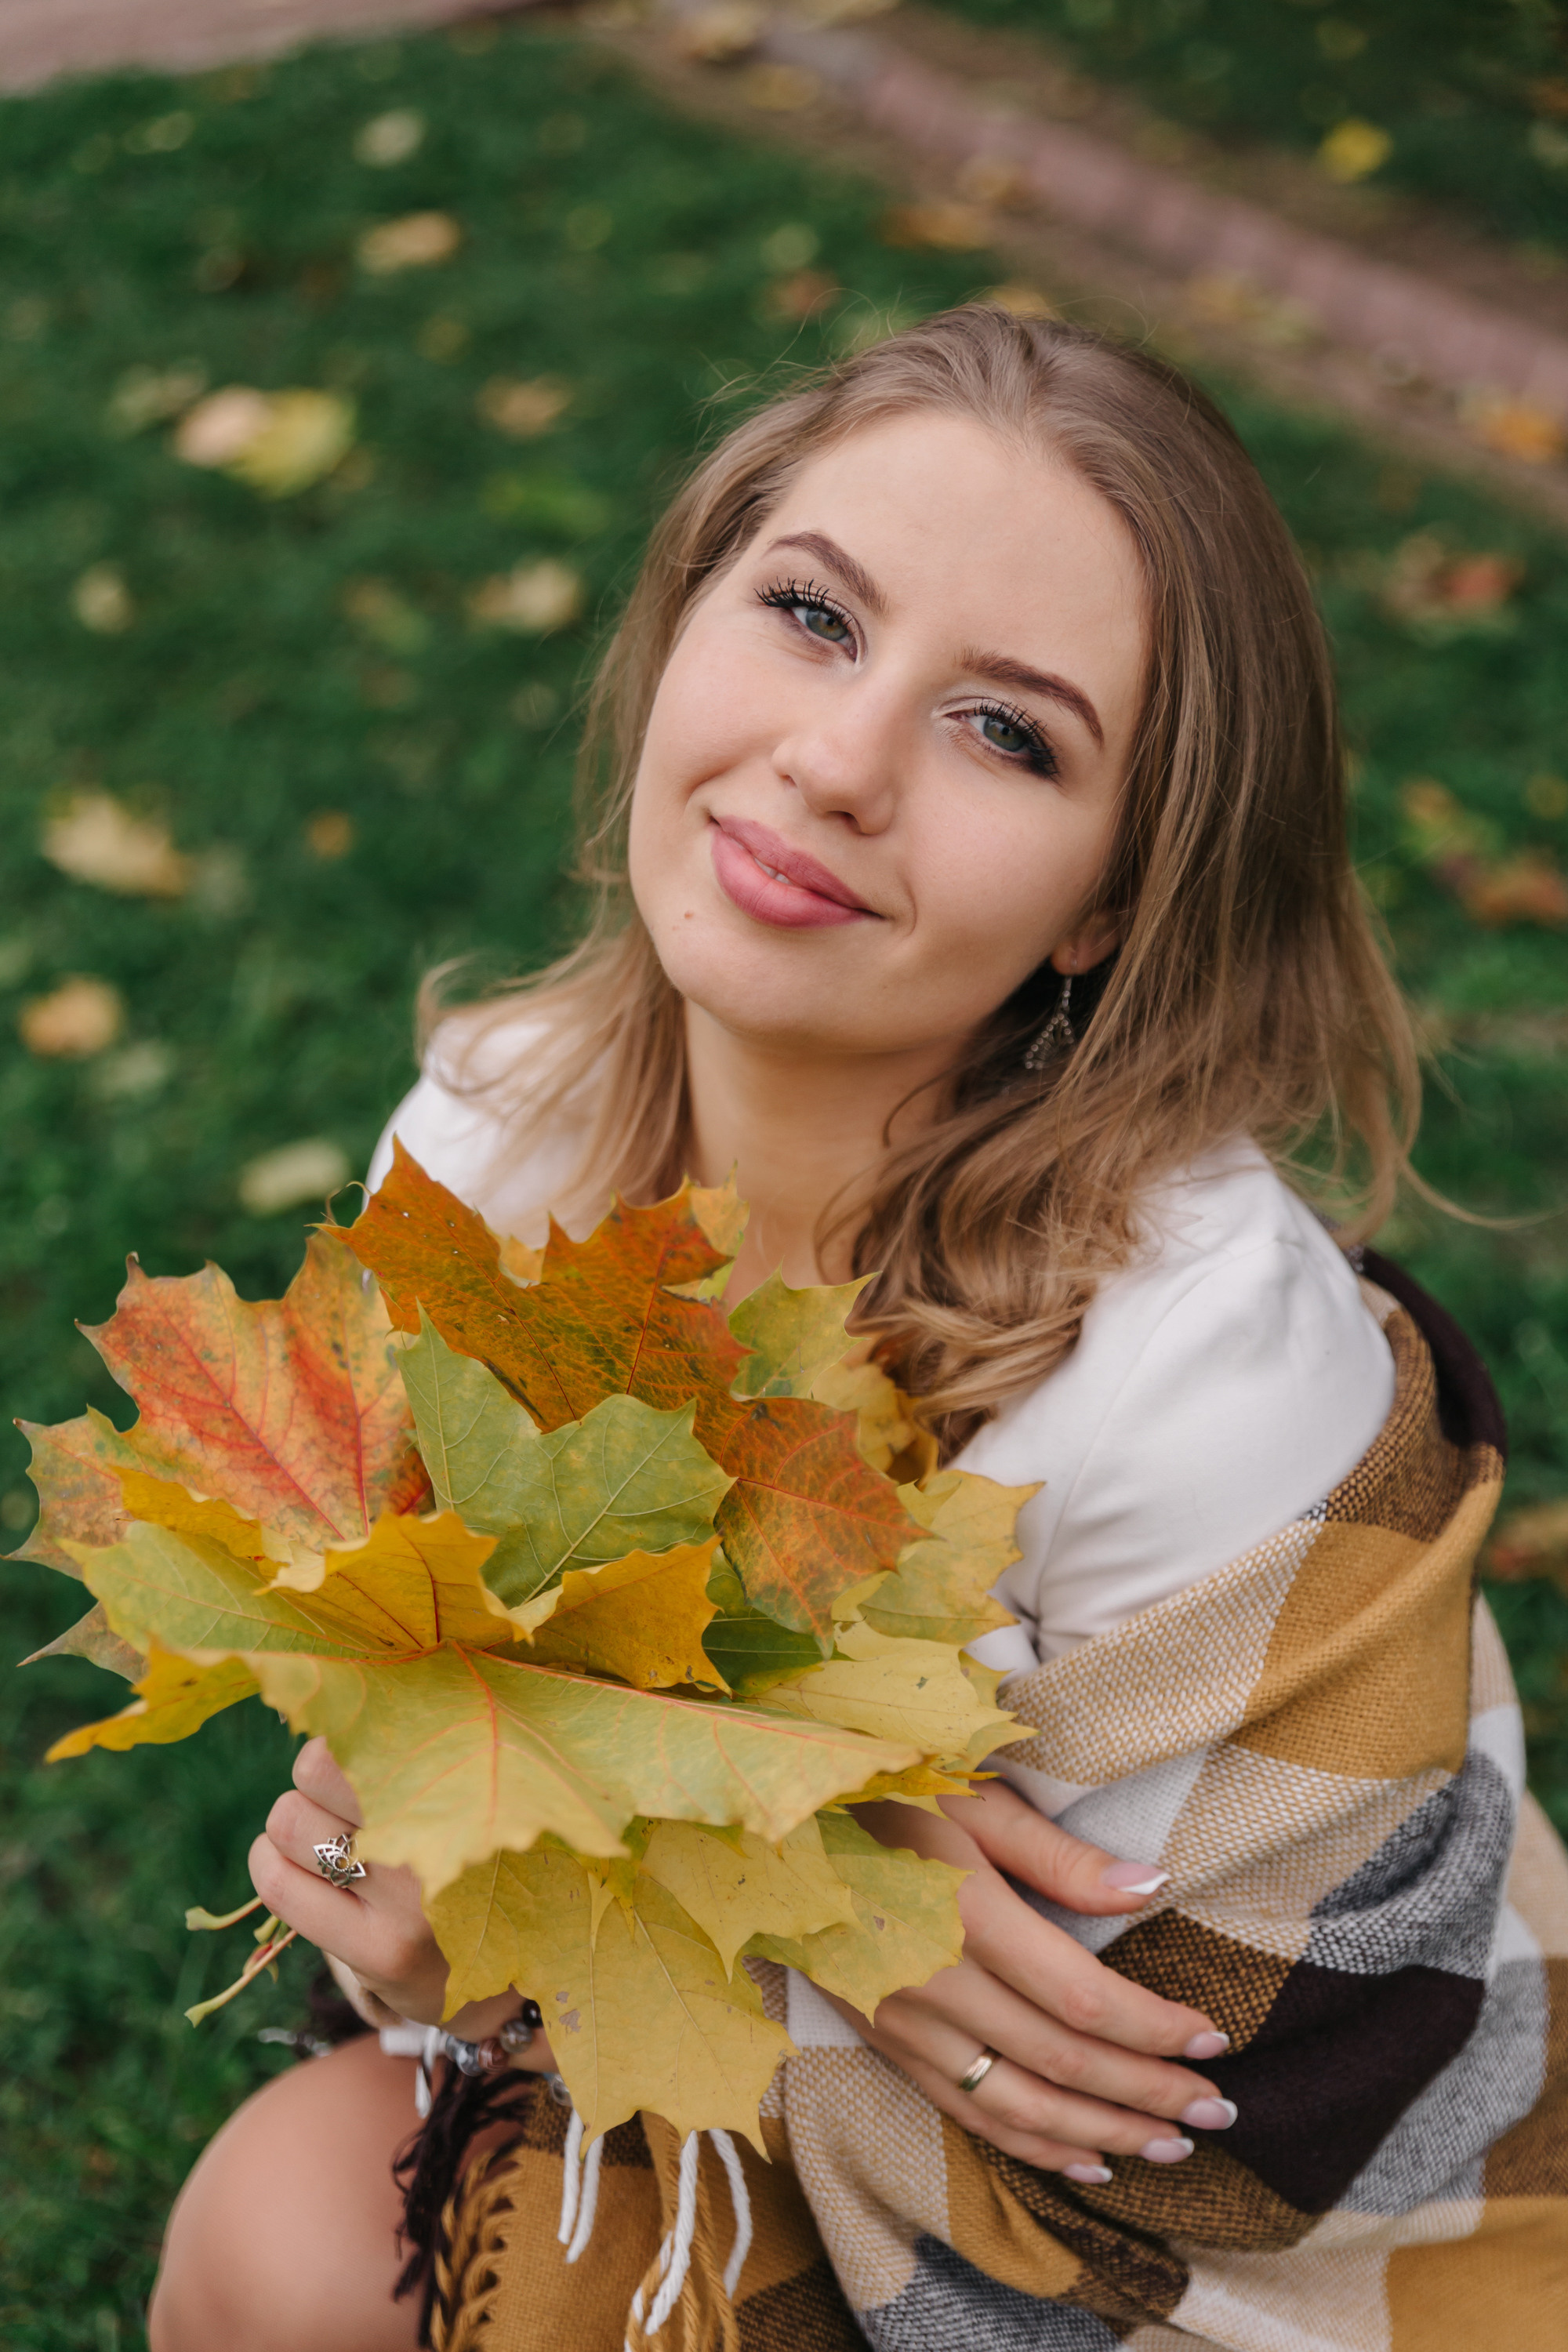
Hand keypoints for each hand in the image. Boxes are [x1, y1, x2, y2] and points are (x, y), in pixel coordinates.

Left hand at [250, 1740, 555, 2059]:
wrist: (491, 1974)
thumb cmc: (456, 1859)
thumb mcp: (455, 1793)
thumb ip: (409, 1755)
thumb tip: (324, 1714)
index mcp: (468, 1779)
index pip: (368, 1728)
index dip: (344, 1736)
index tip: (353, 1755)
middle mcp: (449, 1833)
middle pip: (317, 1767)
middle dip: (312, 1781)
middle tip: (336, 1805)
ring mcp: (416, 1898)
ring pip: (290, 1821)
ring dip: (288, 1826)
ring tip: (317, 1841)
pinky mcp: (382, 1949)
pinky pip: (280, 1886)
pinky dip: (267, 1865)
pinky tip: (285, 1867)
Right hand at [826, 1784, 1233, 2177]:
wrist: (776, 1825)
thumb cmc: (887, 1792)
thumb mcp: (974, 1800)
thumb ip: (1061, 1856)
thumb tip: (1152, 1888)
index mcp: (965, 1917)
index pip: (1081, 1999)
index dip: (1154, 2030)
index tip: (1216, 2042)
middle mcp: (934, 1984)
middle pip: (1062, 2062)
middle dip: (1149, 2094)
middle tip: (1219, 2112)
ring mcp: (903, 2024)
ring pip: (1019, 2105)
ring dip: (1103, 2133)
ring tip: (1173, 2146)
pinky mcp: (883, 2042)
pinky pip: (969, 2112)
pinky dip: (1033, 2144)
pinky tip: (1087, 2156)